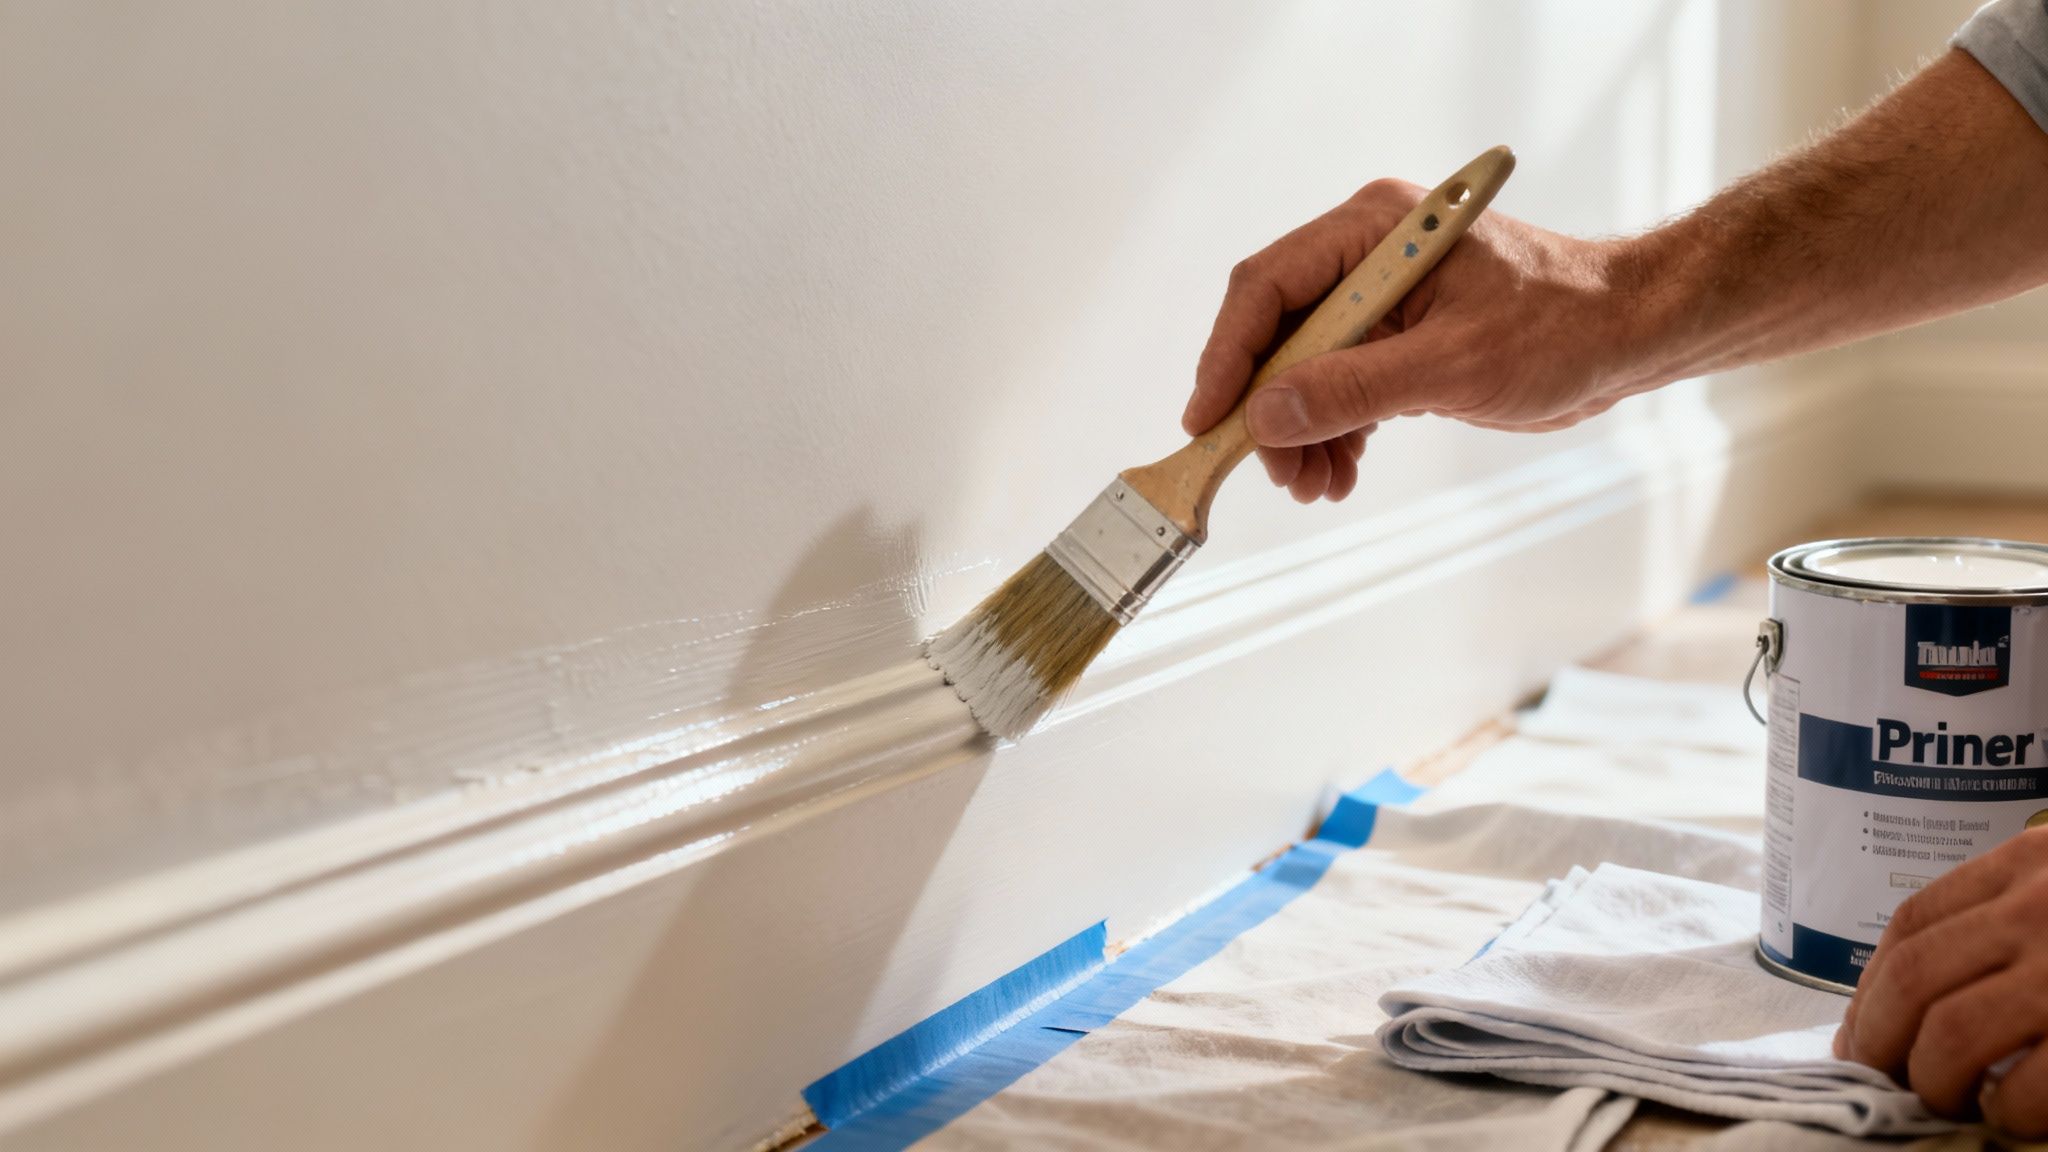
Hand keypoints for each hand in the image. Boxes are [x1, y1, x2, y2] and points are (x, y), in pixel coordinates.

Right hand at [1181, 178, 1662, 503]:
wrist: (1628, 337)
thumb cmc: (1561, 328)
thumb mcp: (1453, 366)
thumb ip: (1354, 388)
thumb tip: (1265, 415)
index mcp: (1374, 229)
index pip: (1267, 287)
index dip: (1228, 356)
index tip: (1208, 421)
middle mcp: (1366, 254)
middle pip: (1277, 332)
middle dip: (1270, 410)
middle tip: (1276, 472)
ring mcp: (1379, 296)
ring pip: (1303, 367)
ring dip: (1299, 431)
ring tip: (1313, 486)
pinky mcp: (1397, 335)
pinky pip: (1338, 383)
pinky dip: (1333, 431)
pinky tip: (1338, 473)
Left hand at [1834, 826, 2047, 1133]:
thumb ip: (2011, 915)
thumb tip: (1920, 994)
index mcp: (2029, 864)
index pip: (1912, 920)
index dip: (1870, 986)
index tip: (1859, 1032)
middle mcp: (2041, 908)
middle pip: (1913, 978)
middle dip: (1880, 1040)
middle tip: (1883, 1079)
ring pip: (1951, 1035)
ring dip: (1931, 1081)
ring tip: (1944, 1100)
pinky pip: (2024, 1089)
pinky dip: (2004, 1113)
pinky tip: (2007, 1113)